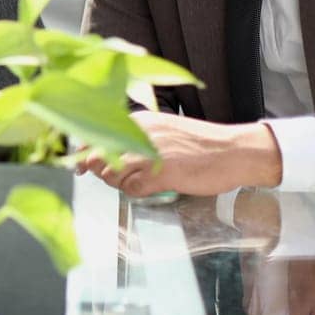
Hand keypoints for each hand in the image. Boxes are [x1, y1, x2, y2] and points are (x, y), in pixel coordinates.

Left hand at [77, 111, 282, 196]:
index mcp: (139, 121)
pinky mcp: (161, 174)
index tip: (79, 165)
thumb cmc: (201, 144)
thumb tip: (109, 152)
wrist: (234, 151)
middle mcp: (139, 134)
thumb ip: (137, 137)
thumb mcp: (164, 131)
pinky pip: (131, 189)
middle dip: (100, 171)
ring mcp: (149, 154)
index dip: (83, 152)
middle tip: (113, 177)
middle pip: (97, 157)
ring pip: (111, 174)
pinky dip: (134, 192)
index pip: (95, 134)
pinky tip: (148, 188)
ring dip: (118, 183)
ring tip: (135, 182)